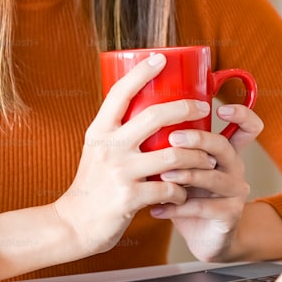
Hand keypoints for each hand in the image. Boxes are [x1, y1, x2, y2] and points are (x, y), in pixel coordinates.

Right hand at [53, 53, 216, 255]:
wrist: (74, 223)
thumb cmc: (92, 184)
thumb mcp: (97, 150)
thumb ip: (118, 131)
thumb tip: (148, 107)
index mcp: (100, 131)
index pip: (120, 93)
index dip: (141, 73)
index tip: (161, 58)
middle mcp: (109, 147)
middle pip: (155, 116)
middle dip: (186, 109)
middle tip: (203, 108)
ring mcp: (120, 172)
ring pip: (173, 156)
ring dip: (196, 157)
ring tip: (207, 158)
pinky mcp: (130, 197)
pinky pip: (170, 189)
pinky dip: (183, 191)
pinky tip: (184, 193)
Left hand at [149, 103, 263, 261]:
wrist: (204, 238)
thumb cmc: (188, 196)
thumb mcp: (182, 168)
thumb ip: (172, 148)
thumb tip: (138, 121)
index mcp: (226, 151)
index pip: (247, 127)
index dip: (241, 114)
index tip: (219, 108)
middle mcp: (235, 167)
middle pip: (223, 146)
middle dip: (198, 140)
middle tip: (173, 138)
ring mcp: (236, 191)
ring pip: (212, 177)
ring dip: (185, 175)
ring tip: (161, 176)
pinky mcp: (230, 214)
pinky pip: (203, 207)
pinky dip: (177, 207)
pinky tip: (156, 209)